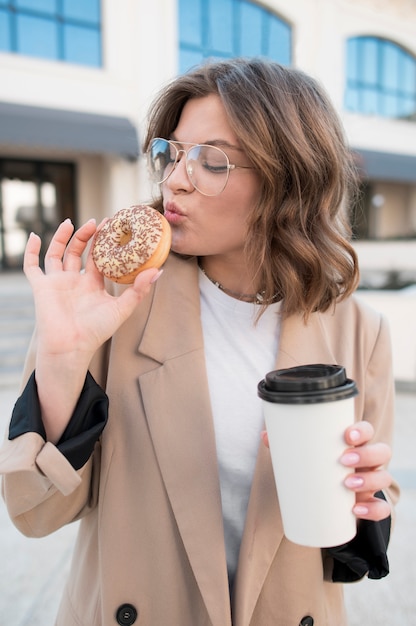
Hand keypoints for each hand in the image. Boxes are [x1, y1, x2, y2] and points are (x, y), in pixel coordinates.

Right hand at [24, 218, 162, 442]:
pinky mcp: (41, 287)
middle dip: (85, 236)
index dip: (103, 242)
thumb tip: (159, 270)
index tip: (111, 224)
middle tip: (95, 221)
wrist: (72, 346)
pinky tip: (35, 236)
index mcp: (92, 285)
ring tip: (71, 223)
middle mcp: (75, 281)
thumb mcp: (122, 308)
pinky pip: (32, 266)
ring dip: (62, 238)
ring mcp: (57, 283)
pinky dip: (31, 251)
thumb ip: (139, 290)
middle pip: (78, 252)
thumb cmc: (97, 331)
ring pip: (57, 254)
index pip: (97, 258)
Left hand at [261, 420, 391, 521]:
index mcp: (354, 444)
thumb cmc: (317, 468)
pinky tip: (357, 510)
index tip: (347, 434)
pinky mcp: (370, 504)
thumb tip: (266, 435)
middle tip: (344, 459)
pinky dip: (374, 510)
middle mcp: (368, 461)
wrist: (326, 500)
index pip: (367, 431)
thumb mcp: (304, 456)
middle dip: (366, 454)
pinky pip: (381, 508)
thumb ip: (287, 445)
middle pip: (381, 452)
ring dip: (369, 480)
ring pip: (383, 477)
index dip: (362, 430)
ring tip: (348, 484)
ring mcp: (371, 482)